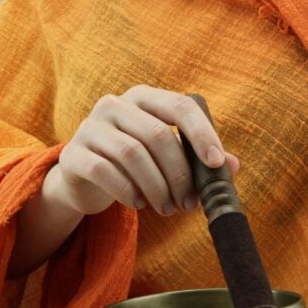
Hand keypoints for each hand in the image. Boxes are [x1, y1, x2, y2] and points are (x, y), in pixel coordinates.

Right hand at [52, 84, 240, 216]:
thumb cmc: (131, 165)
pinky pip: (105, 172)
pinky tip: (139, 205)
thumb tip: (233, 166)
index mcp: (143, 97)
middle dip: (179, 174)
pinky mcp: (73, 155)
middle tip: (188, 203)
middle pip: (158, 135)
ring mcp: (90, 127)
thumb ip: (196, 158)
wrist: (82, 180)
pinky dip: (128, 192)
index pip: (180, 106)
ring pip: (133, 154)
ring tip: (167, 209)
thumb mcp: (164, 158)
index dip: (201, 134)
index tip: (215, 164)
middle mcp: (114, 105)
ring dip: (156, 187)